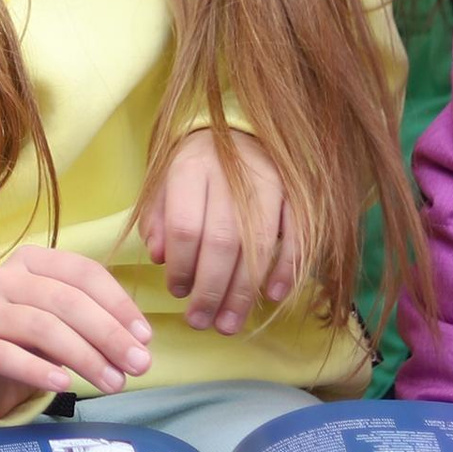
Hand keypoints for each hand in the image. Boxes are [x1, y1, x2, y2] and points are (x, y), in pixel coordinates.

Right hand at [0, 246, 151, 418]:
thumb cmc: (27, 338)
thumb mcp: (62, 320)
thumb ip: (96, 322)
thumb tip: (139, 343)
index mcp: (33, 260)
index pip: (83, 272)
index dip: (119, 303)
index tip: (145, 337)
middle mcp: (4, 277)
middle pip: (65, 300)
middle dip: (108, 334)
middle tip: (138, 366)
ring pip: (41, 327)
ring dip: (84, 357)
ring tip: (113, 383)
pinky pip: (6, 355)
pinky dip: (38, 370)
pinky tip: (63, 385)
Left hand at [142, 129, 299, 333]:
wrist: (235, 127)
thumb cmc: (193, 165)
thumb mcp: (163, 182)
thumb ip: (157, 218)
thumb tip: (160, 258)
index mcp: (191, 168)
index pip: (186, 226)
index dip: (181, 266)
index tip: (176, 293)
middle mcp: (231, 174)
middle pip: (223, 242)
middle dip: (211, 290)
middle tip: (201, 322)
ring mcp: (269, 182)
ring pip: (259, 245)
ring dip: (244, 291)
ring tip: (228, 324)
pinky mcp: (295, 192)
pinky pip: (296, 235)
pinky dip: (286, 268)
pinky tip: (272, 296)